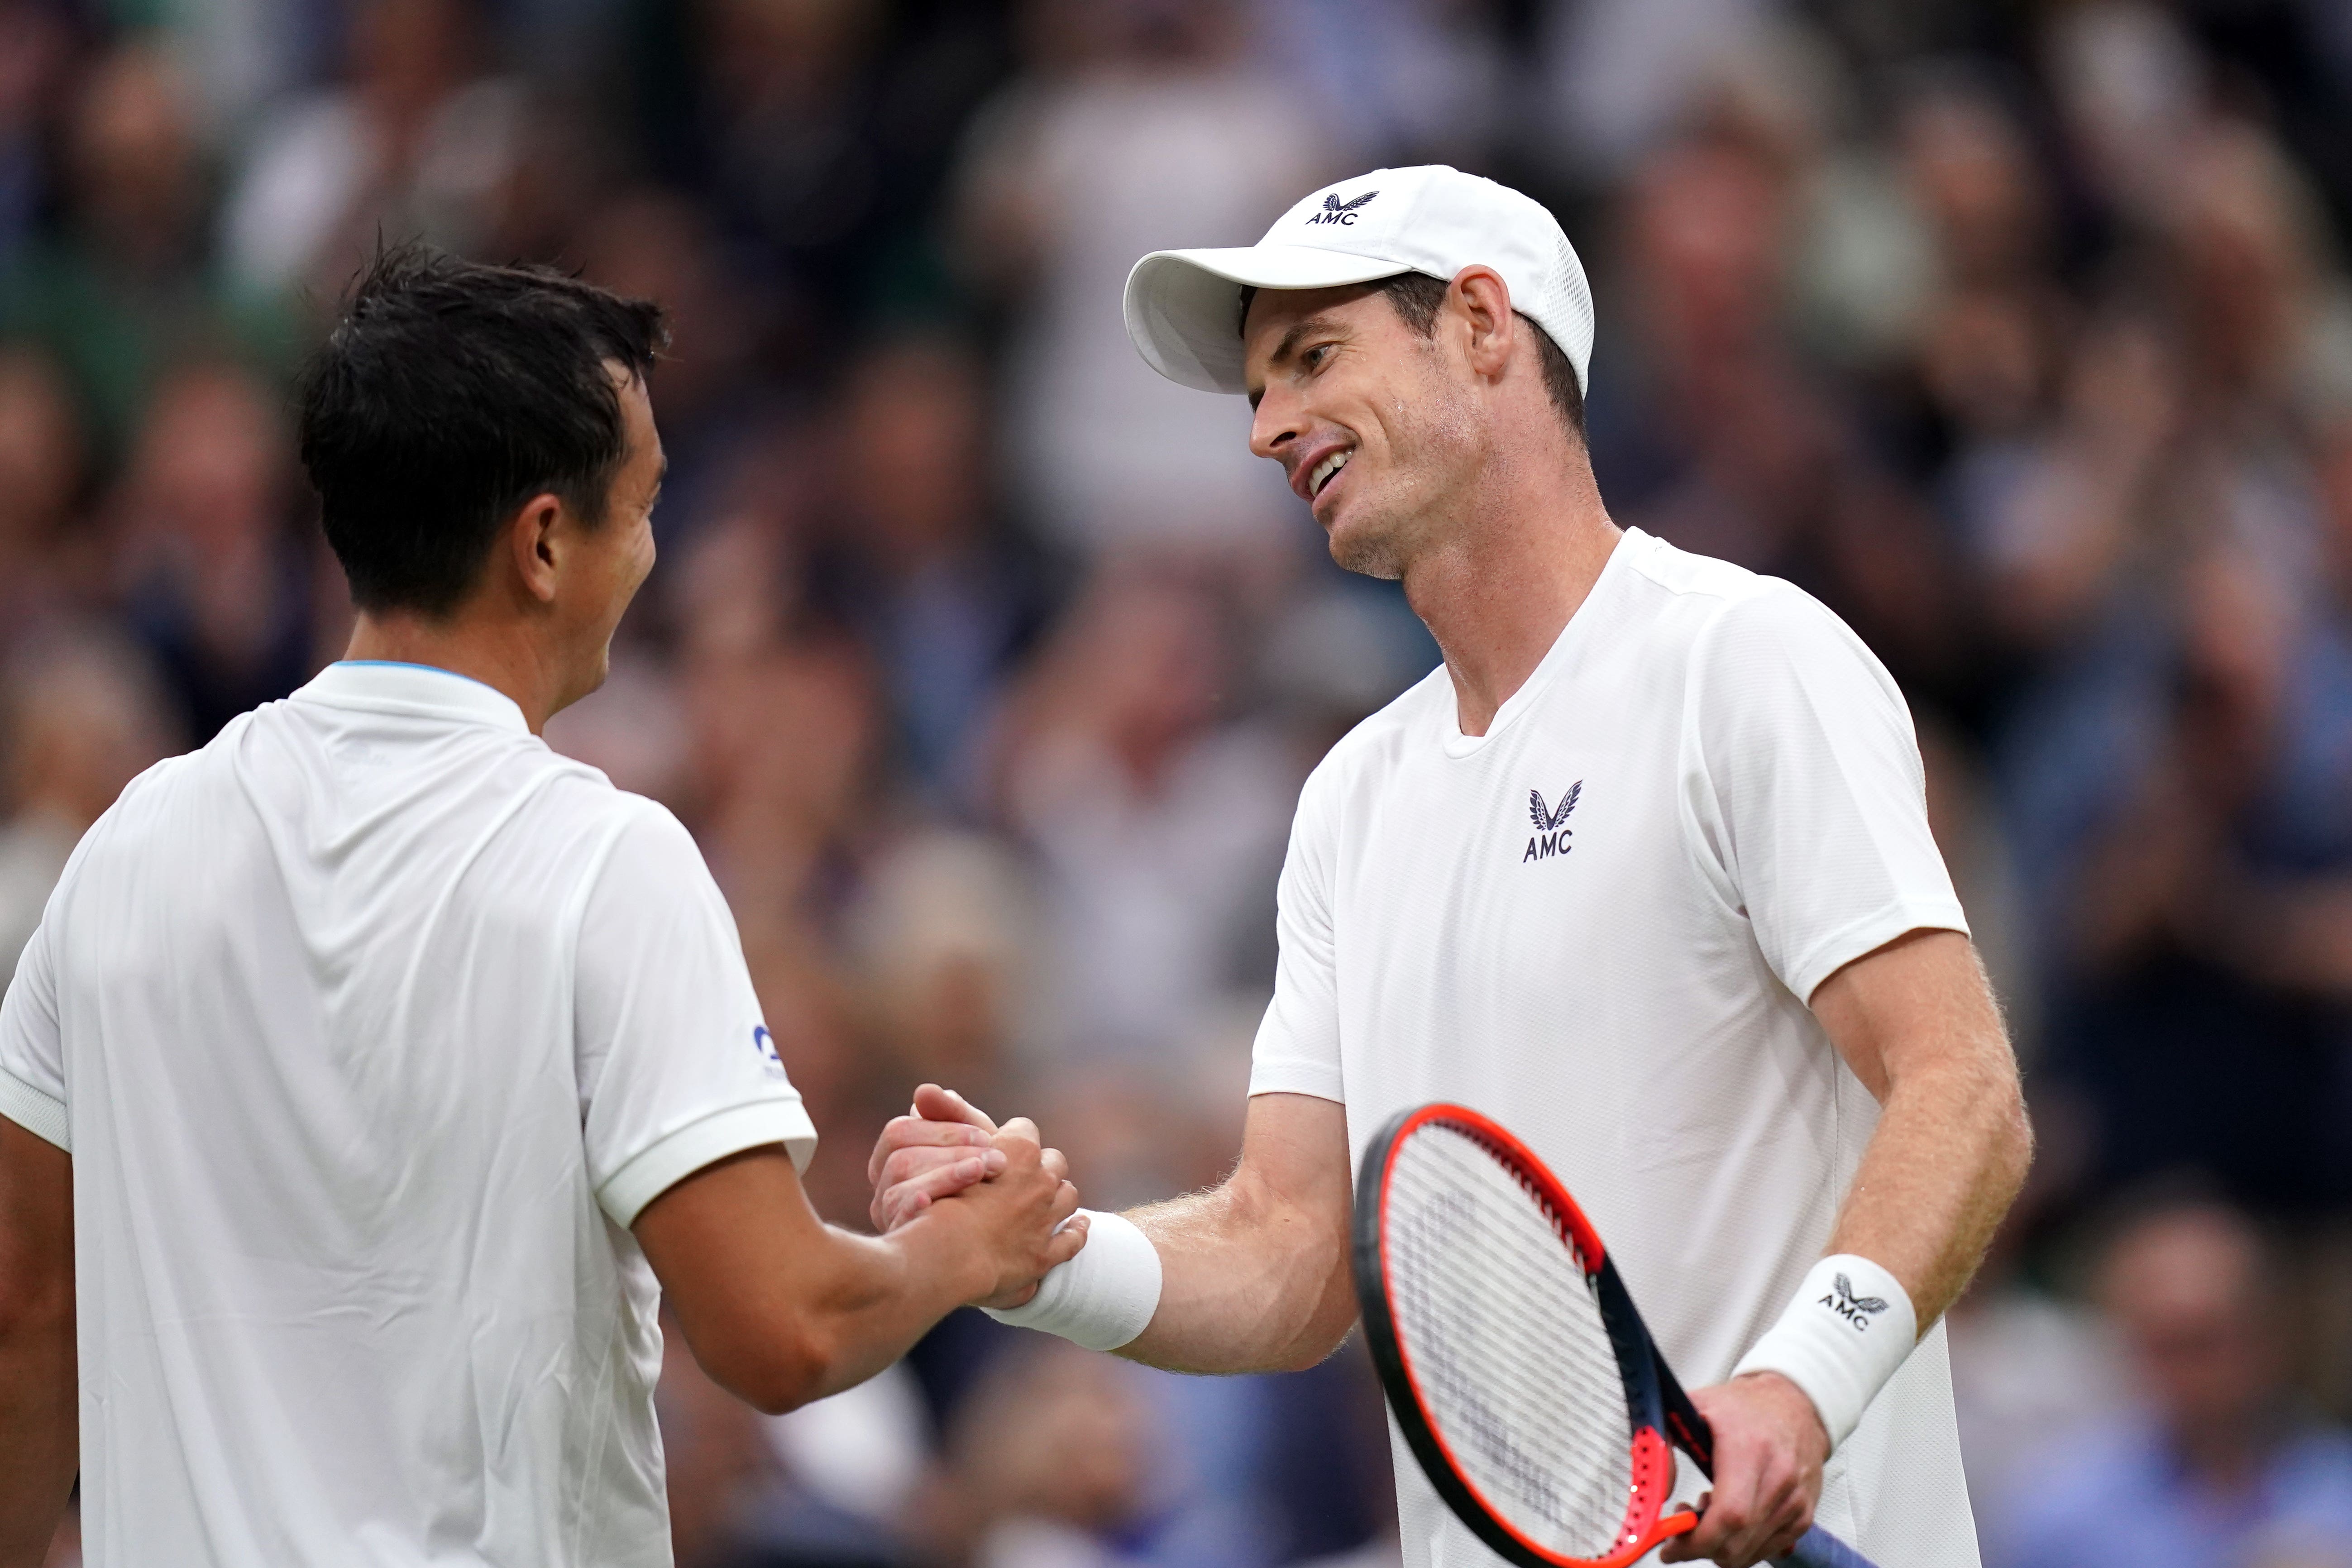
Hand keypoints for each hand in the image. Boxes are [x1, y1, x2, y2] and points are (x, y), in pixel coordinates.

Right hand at [869, 1083, 1008, 1231]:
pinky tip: (938, 1203)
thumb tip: (923, 1091)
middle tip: (999, 1161)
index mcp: (893, 1157)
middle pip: (900, 1161)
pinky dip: (918, 1209)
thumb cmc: (982, 1180)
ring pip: (898, 1191)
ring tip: (984, 1173)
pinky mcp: (900, 1244)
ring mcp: (888, 1217)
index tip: (986, 1137)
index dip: (944, 1131)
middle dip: (951, 1156)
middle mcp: (883, 1187)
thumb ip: (954, 1115)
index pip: (900, 1133)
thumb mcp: (973, 1144)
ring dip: (946, 1178)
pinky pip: (901, 1224)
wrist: (996, 1237)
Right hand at [909, 1117, 1085, 1307]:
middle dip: (1042, 1165)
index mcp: (1020, 1151)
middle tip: (1025, 1175)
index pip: (1025, 1128)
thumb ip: (944, 1119)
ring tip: (1049, 1199)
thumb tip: (925, 1094)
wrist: (947, 1255)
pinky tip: (1080, 1226)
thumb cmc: (940, 1200)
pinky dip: (1077, 1231)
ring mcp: (1047, 1218)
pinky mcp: (1046, 1254)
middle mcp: (1041, 1181)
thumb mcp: (942, 1150)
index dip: (1013, 1136)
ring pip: (1068, 1196)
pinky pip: (1073, 1239)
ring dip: (1059, 1195)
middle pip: (1055, 1161)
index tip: (1001, 1146)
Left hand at [1658, 1372, 1828, 1566]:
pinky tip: (1732, 1514)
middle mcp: (1780, 1478)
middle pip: (1736, 1543)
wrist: (1793, 1403)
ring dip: (1720, 1545)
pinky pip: (1767, 1550)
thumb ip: (1663, 1444)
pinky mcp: (1804, 1515)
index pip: (1730, 1516)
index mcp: (1751, 1450)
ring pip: (1749, 1552)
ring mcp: (1795, 1500)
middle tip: (1682, 1525)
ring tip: (1707, 1509)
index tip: (1669, 1546)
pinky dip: (1742, 1545)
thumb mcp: (1691, 1407)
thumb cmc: (1741, 1407)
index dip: (1696, 1540)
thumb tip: (1655, 1490)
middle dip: (1700, 1547)